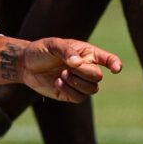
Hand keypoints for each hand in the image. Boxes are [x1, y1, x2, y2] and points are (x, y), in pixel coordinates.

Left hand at [0, 36, 120, 101]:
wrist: (26, 65)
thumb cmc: (41, 50)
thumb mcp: (53, 45)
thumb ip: (66, 51)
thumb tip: (78, 63)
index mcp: (88, 53)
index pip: (108, 59)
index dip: (115, 63)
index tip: (116, 69)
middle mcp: (87, 68)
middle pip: (98, 76)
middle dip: (83, 73)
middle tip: (67, 68)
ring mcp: (80, 82)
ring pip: (92, 89)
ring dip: (76, 83)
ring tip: (62, 75)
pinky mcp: (71, 94)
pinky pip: (80, 98)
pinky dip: (70, 91)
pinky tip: (58, 82)